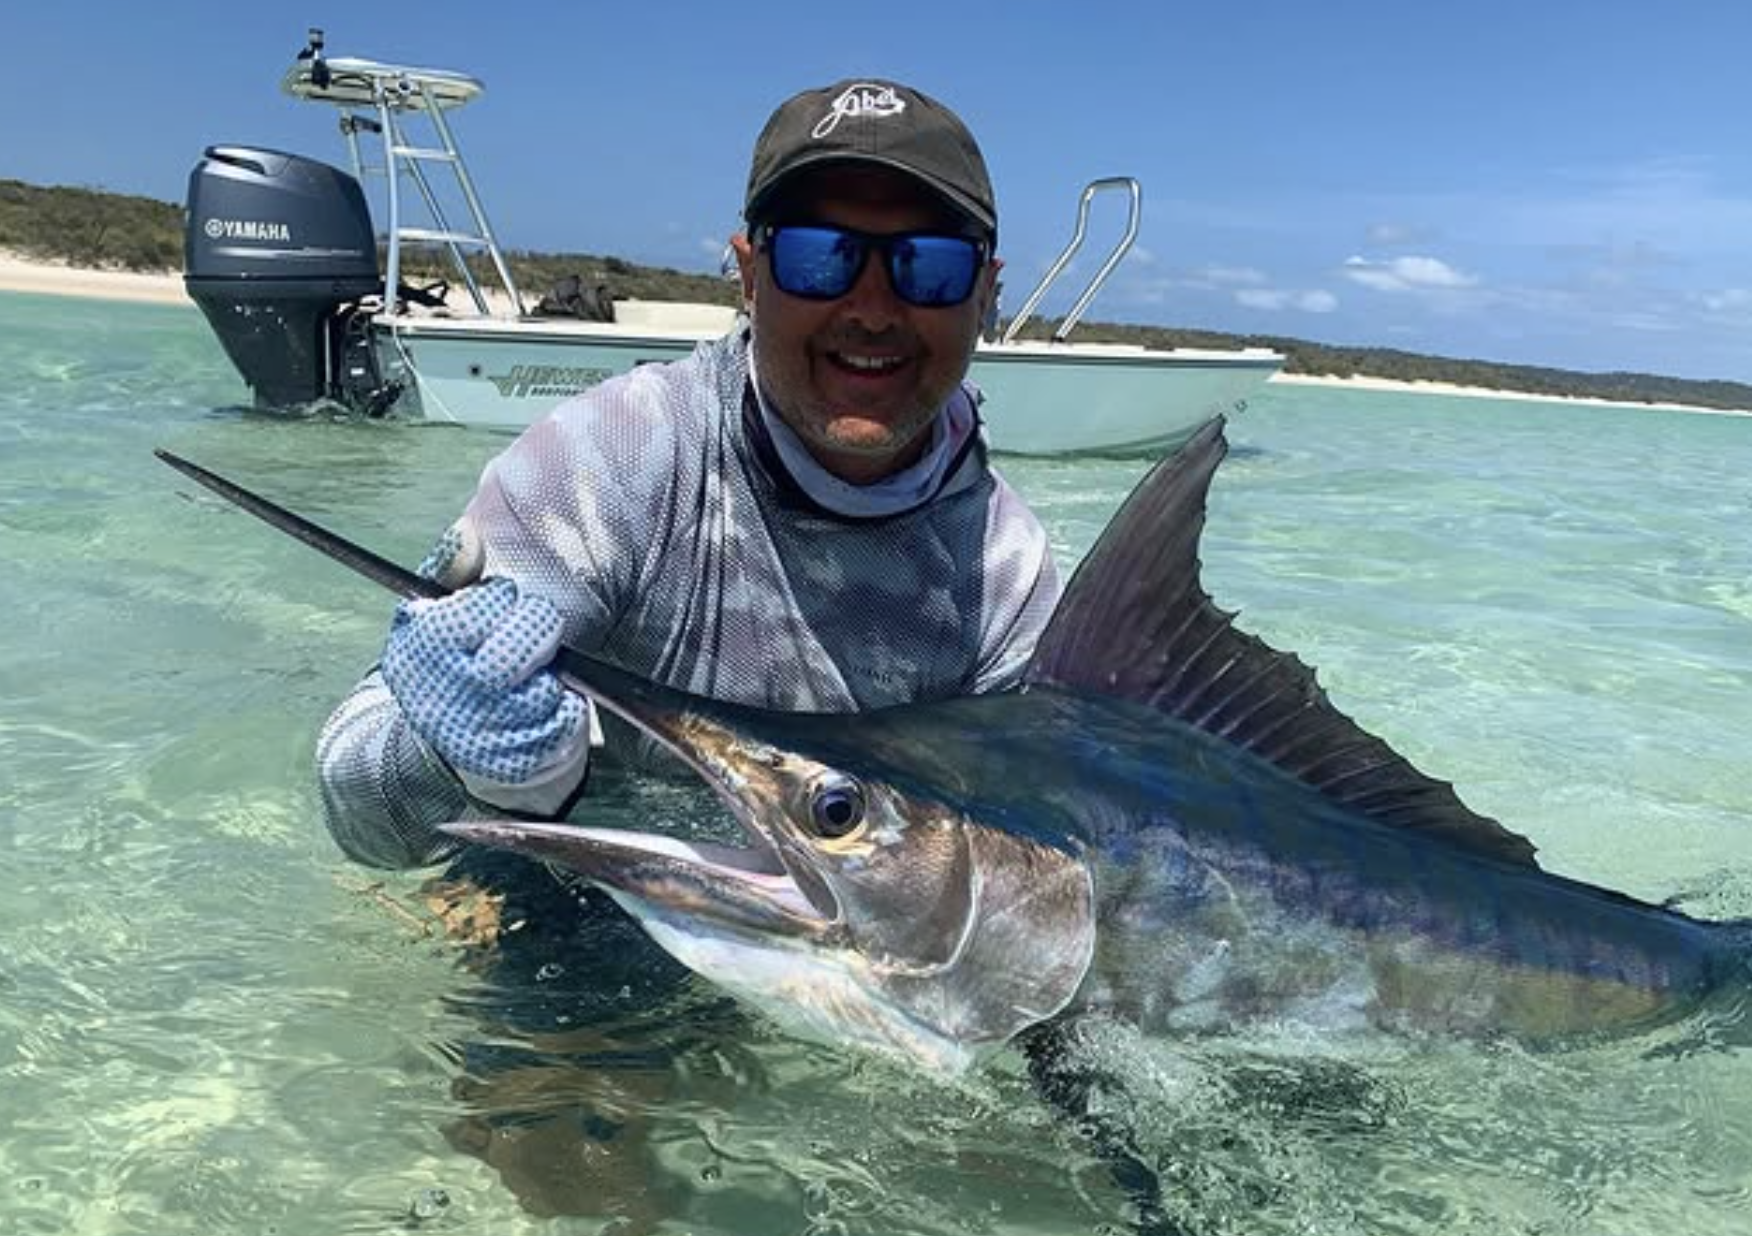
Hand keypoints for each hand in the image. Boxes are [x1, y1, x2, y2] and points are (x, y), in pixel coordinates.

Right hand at [380, 577, 588, 795]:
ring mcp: (481, 733)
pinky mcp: (514, 760)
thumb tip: (467, 533)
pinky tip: (543, 698)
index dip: (501, 597)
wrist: (449, 736)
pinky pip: (564, 719)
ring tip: (530, 671)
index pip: (487, 603)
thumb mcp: (432, 610)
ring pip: (545, 686)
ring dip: (549, 672)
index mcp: (422, 649)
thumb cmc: (448, 658)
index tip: (498, 603)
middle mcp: (447, 695)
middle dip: (536, 628)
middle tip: (531, 630)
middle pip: (519, 647)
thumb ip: (449, 567)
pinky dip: (565, 705)